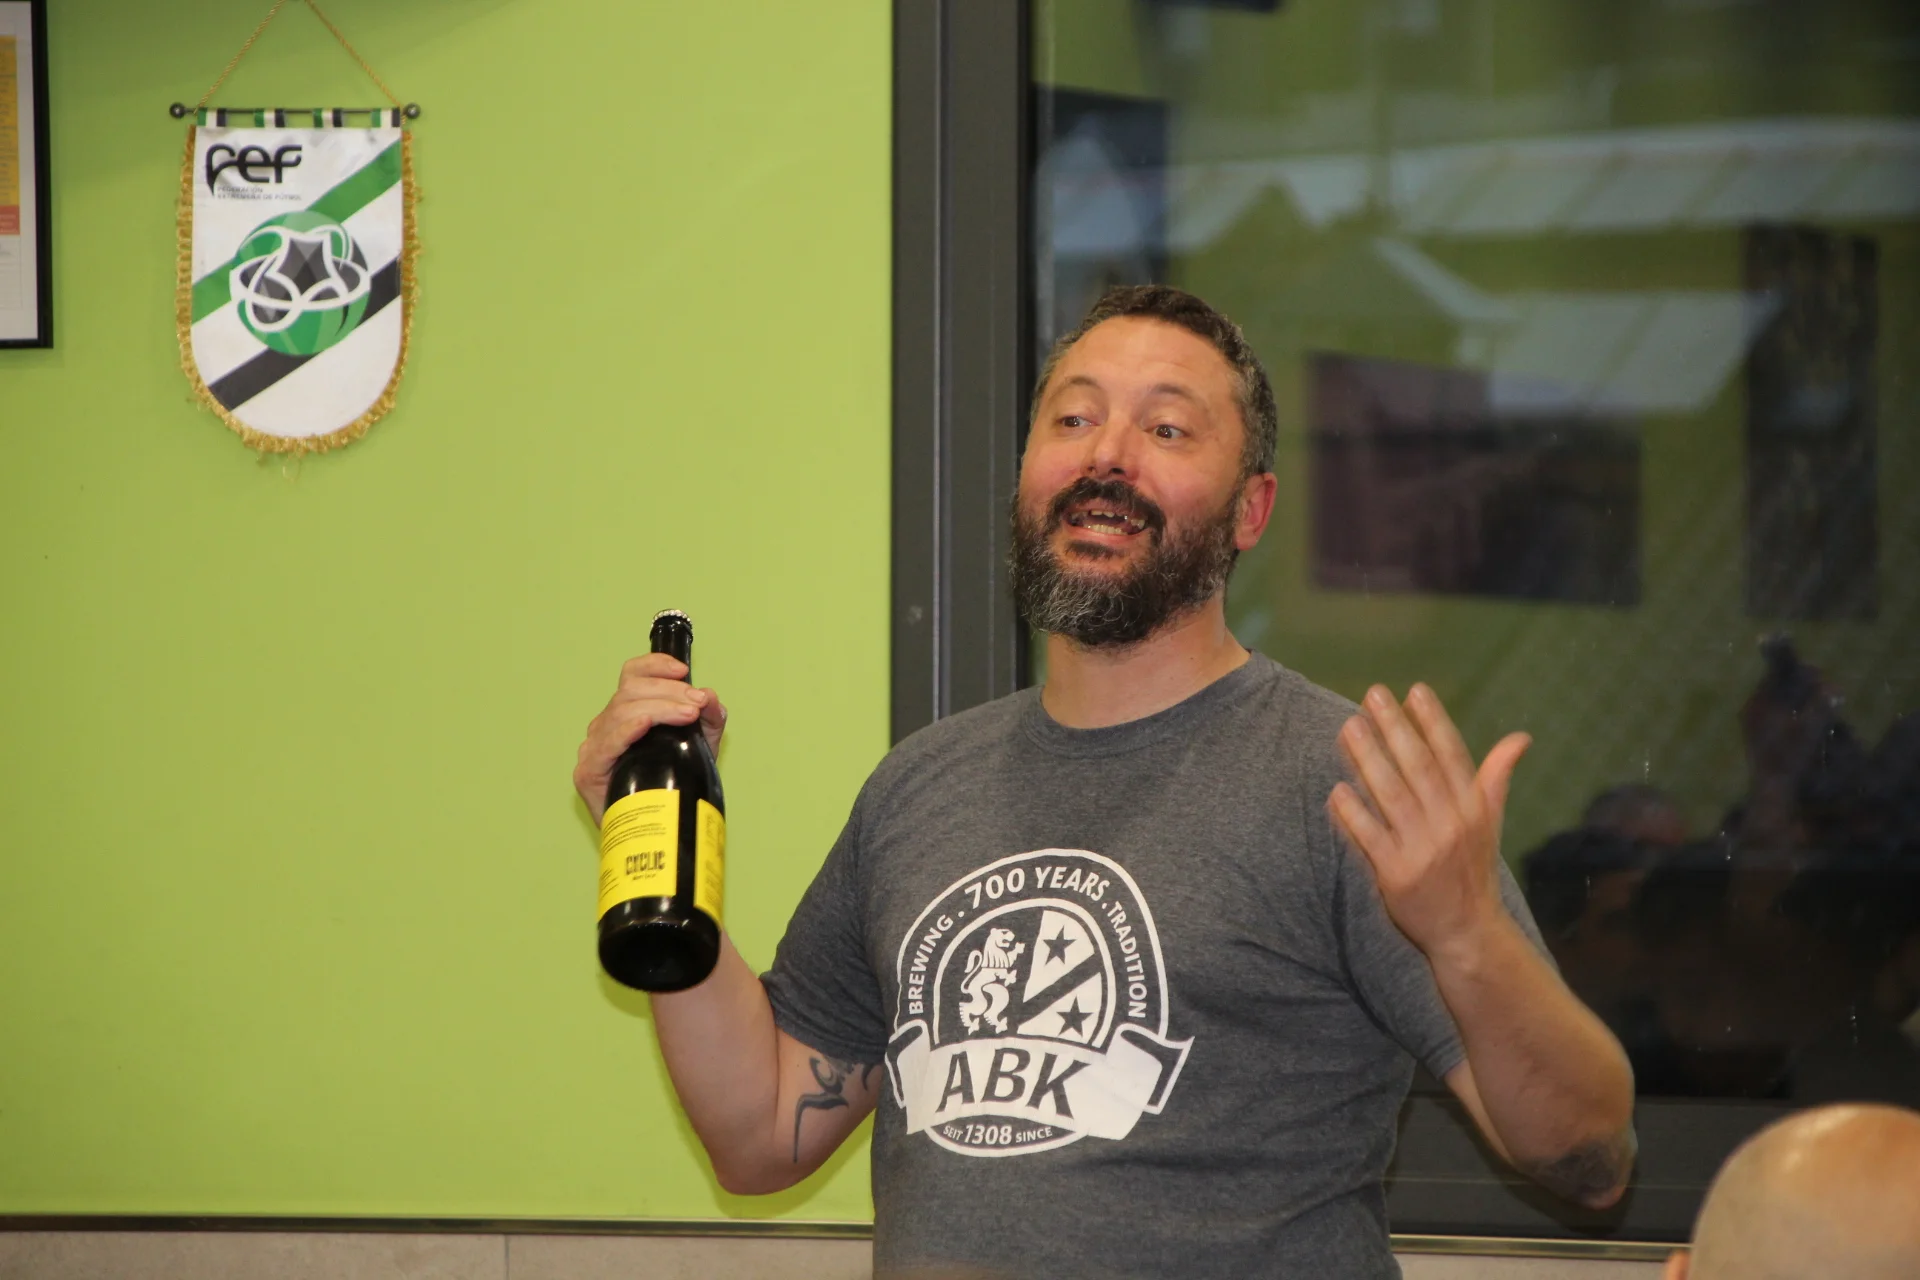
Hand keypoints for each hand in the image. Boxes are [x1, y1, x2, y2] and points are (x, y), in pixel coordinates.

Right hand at [573, 654, 726, 824]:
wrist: (654, 835)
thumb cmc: (671, 789)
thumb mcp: (700, 747)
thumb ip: (709, 720)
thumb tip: (712, 698)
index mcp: (627, 713)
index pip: (632, 675)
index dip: (655, 665)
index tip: (684, 671)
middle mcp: (606, 725)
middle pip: (631, 690)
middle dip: (670, 691)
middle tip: (697, 703)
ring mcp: (595, 747)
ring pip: (622, 710)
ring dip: (659, 707)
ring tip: (688, 715)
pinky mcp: (588, 772)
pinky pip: (606, 743)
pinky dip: (627, 729)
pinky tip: (644, 724)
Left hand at [1328, 683, 1529, 959]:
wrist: (1467, 933)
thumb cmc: (1473, 871)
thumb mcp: (1490, 823)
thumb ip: (1496, 778)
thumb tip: (1521, 737)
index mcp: (1472, 808)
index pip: (1452, 755)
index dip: (1433, 721)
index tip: (1414, 690)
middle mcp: (1450, 824)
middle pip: (1418, 767)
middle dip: (1395, 728)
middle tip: (1372, 695)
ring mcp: (1423, 850)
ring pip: (1391, 794)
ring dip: (1368, 758)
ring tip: (1349, 727)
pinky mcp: (1397, 875)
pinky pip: (1370, 838)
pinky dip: (1353, 814)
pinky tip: (1336, 789)